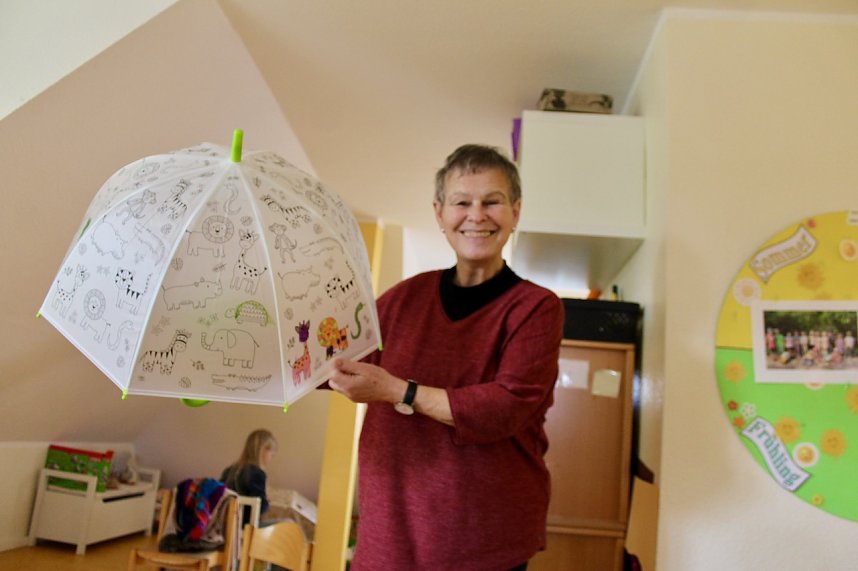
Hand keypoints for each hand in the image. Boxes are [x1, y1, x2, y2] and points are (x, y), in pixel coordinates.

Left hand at [328, 359, 454, 425]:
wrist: (390, 390)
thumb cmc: (379, 378)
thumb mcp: (363, 368)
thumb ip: (347, 366)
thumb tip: (334, 362)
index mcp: (349, 386)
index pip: (332, 376)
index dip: (335, 367)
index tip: (342, 361)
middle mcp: (348, 393)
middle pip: (333, 382)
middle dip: (337, 373)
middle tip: (348, 366)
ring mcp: (351, 397)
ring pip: (339, 387)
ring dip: (342, 378)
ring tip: (354, 371)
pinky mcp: (355, 398)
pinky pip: (346, 390)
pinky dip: (348, 383)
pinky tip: (358, 378)